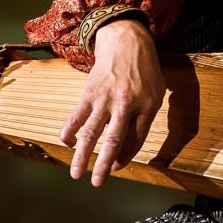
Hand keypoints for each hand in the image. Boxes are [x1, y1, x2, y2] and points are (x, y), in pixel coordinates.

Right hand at [60, 20, 164, 186]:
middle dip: (104, 164)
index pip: (136, 139)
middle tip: (98, 182)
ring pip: (91, 132)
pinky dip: (69, 131)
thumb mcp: (156, 93)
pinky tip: (67, 143)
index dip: (126, 156)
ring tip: (76, 173)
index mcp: (147, 105)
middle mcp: (126, 104)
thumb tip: (127, 147)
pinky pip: (76, 116)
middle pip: (114, 139)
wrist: (126, 41)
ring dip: (82, 155)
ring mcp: (105, 98)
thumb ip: (144, 119)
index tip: (116, 168)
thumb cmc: (144, 70)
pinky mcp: (89, 92)